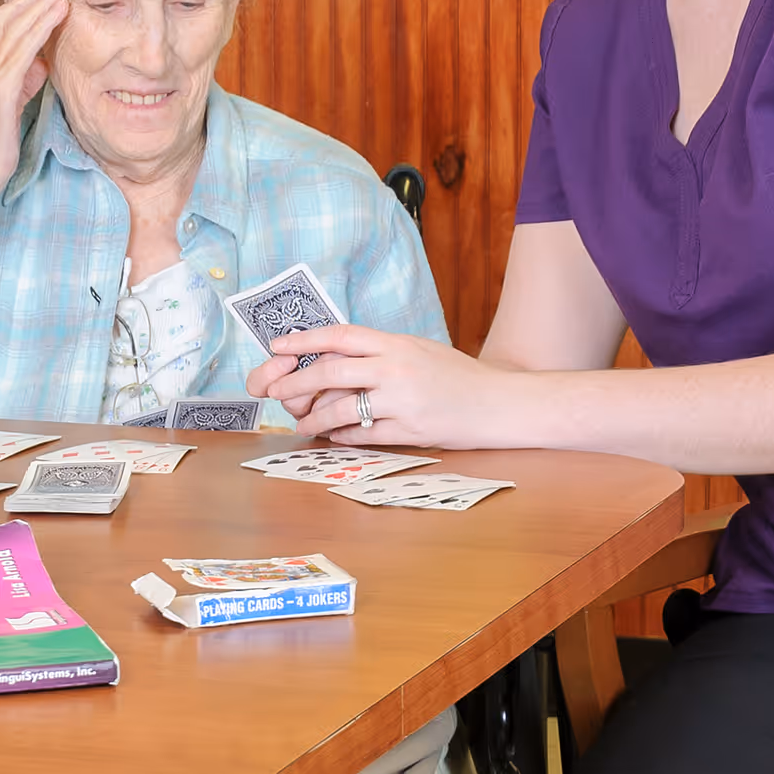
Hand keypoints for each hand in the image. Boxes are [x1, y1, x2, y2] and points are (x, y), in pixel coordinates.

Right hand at [0, 0, 69, 212]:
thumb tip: (40, 66)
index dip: (26, 5)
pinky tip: (57, 16)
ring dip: (41, 6)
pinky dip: (40, 29)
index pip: (3, 27)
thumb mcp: (11, 109)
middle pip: (7, 18)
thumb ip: (22, 84)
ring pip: (14, 29)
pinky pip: (21, 52)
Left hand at [246, 325, 507, 446]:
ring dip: (314, 419)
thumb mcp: (419, 350)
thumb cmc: (457, 376)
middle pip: (331, 372)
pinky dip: (341, 437)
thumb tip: (335, 357)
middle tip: (276, 392)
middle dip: (296, 383)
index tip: (277, 346)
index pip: (341, 335)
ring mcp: (402, 401)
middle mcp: (396, 368)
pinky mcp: (410, 430)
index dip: (304, 340)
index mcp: (397, 343)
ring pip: (342, 409)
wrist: (497, 403)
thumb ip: (382, 352)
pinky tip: (331, 437)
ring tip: (302, 424)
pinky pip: (363, 435)